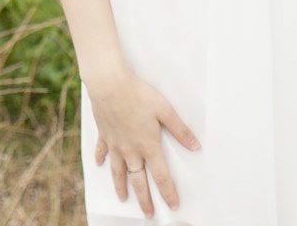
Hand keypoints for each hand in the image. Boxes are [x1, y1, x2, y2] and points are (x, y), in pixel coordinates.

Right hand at [89, 64, 201, 217]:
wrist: (109, 84)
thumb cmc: (138, 94)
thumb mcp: (165, 110)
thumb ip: (180, 130)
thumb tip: (196, 146)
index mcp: (148, 146)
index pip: (161, 177)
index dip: (168, 193)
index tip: (173, 205)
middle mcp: (130, 150)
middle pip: (138, 181)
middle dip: (144, 200)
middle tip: (148, 214)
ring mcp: (115, 144)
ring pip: (118, 172)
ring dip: (121, 187)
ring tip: (123, 199)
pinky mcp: (104, 135)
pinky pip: (102, 152)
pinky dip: (100, 159)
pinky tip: (100, 165)